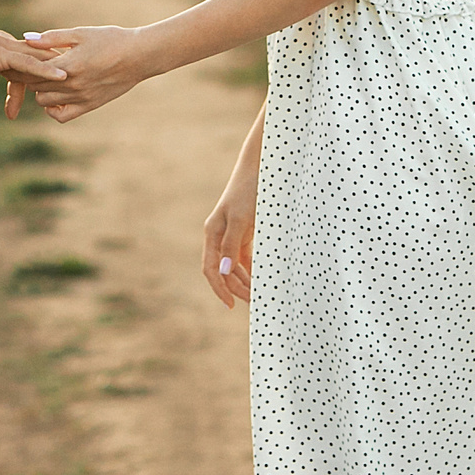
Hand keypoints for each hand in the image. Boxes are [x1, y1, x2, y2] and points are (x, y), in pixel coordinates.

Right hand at [0, 14, 65, 115]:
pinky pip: (30, 63)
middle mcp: (8, 47)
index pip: (23, 68)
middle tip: (73, 91)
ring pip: (40, 62)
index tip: (39, 100)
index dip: (32, 84)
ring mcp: (7, 50)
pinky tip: (62, 77)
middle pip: (38, 63)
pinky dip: (46, 71)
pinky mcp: (2, 54)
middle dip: (55, 78)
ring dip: (59, 72)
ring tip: (81, 82)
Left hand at [15, 25, 154, 122]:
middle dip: (26, 76)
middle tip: (24, 67)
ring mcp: (80, 98)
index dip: (20, 65)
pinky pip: (62, 116)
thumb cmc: (111, 40)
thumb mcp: (81, 34)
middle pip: (34, 86)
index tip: (16, 59)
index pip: (30, 70)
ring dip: (39, 90)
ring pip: (44, 101)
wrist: (139, 56)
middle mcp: (72, 85)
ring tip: (42, 77)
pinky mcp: (89, 106)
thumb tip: (27, 39)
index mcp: (67, 64)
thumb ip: (52, 38)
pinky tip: (55, 95)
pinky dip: (53, 109)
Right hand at [202, 183, 253, 308]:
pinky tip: (262, 278)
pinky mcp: (246, 233)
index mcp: (213, 233)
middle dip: (236, 288)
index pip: (211, 269)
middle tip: (255, 302)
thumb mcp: (241, 219)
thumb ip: (232, 246)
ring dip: (245, 281)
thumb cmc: (248, 191)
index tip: (231, 305)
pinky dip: (253, 269)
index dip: (219, 288)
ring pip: (235, 267)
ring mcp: (232, 235)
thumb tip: (225, 272)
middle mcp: (220, 237)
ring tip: (260, 294)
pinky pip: (246, 258)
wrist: (261, 169)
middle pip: (224, 271)